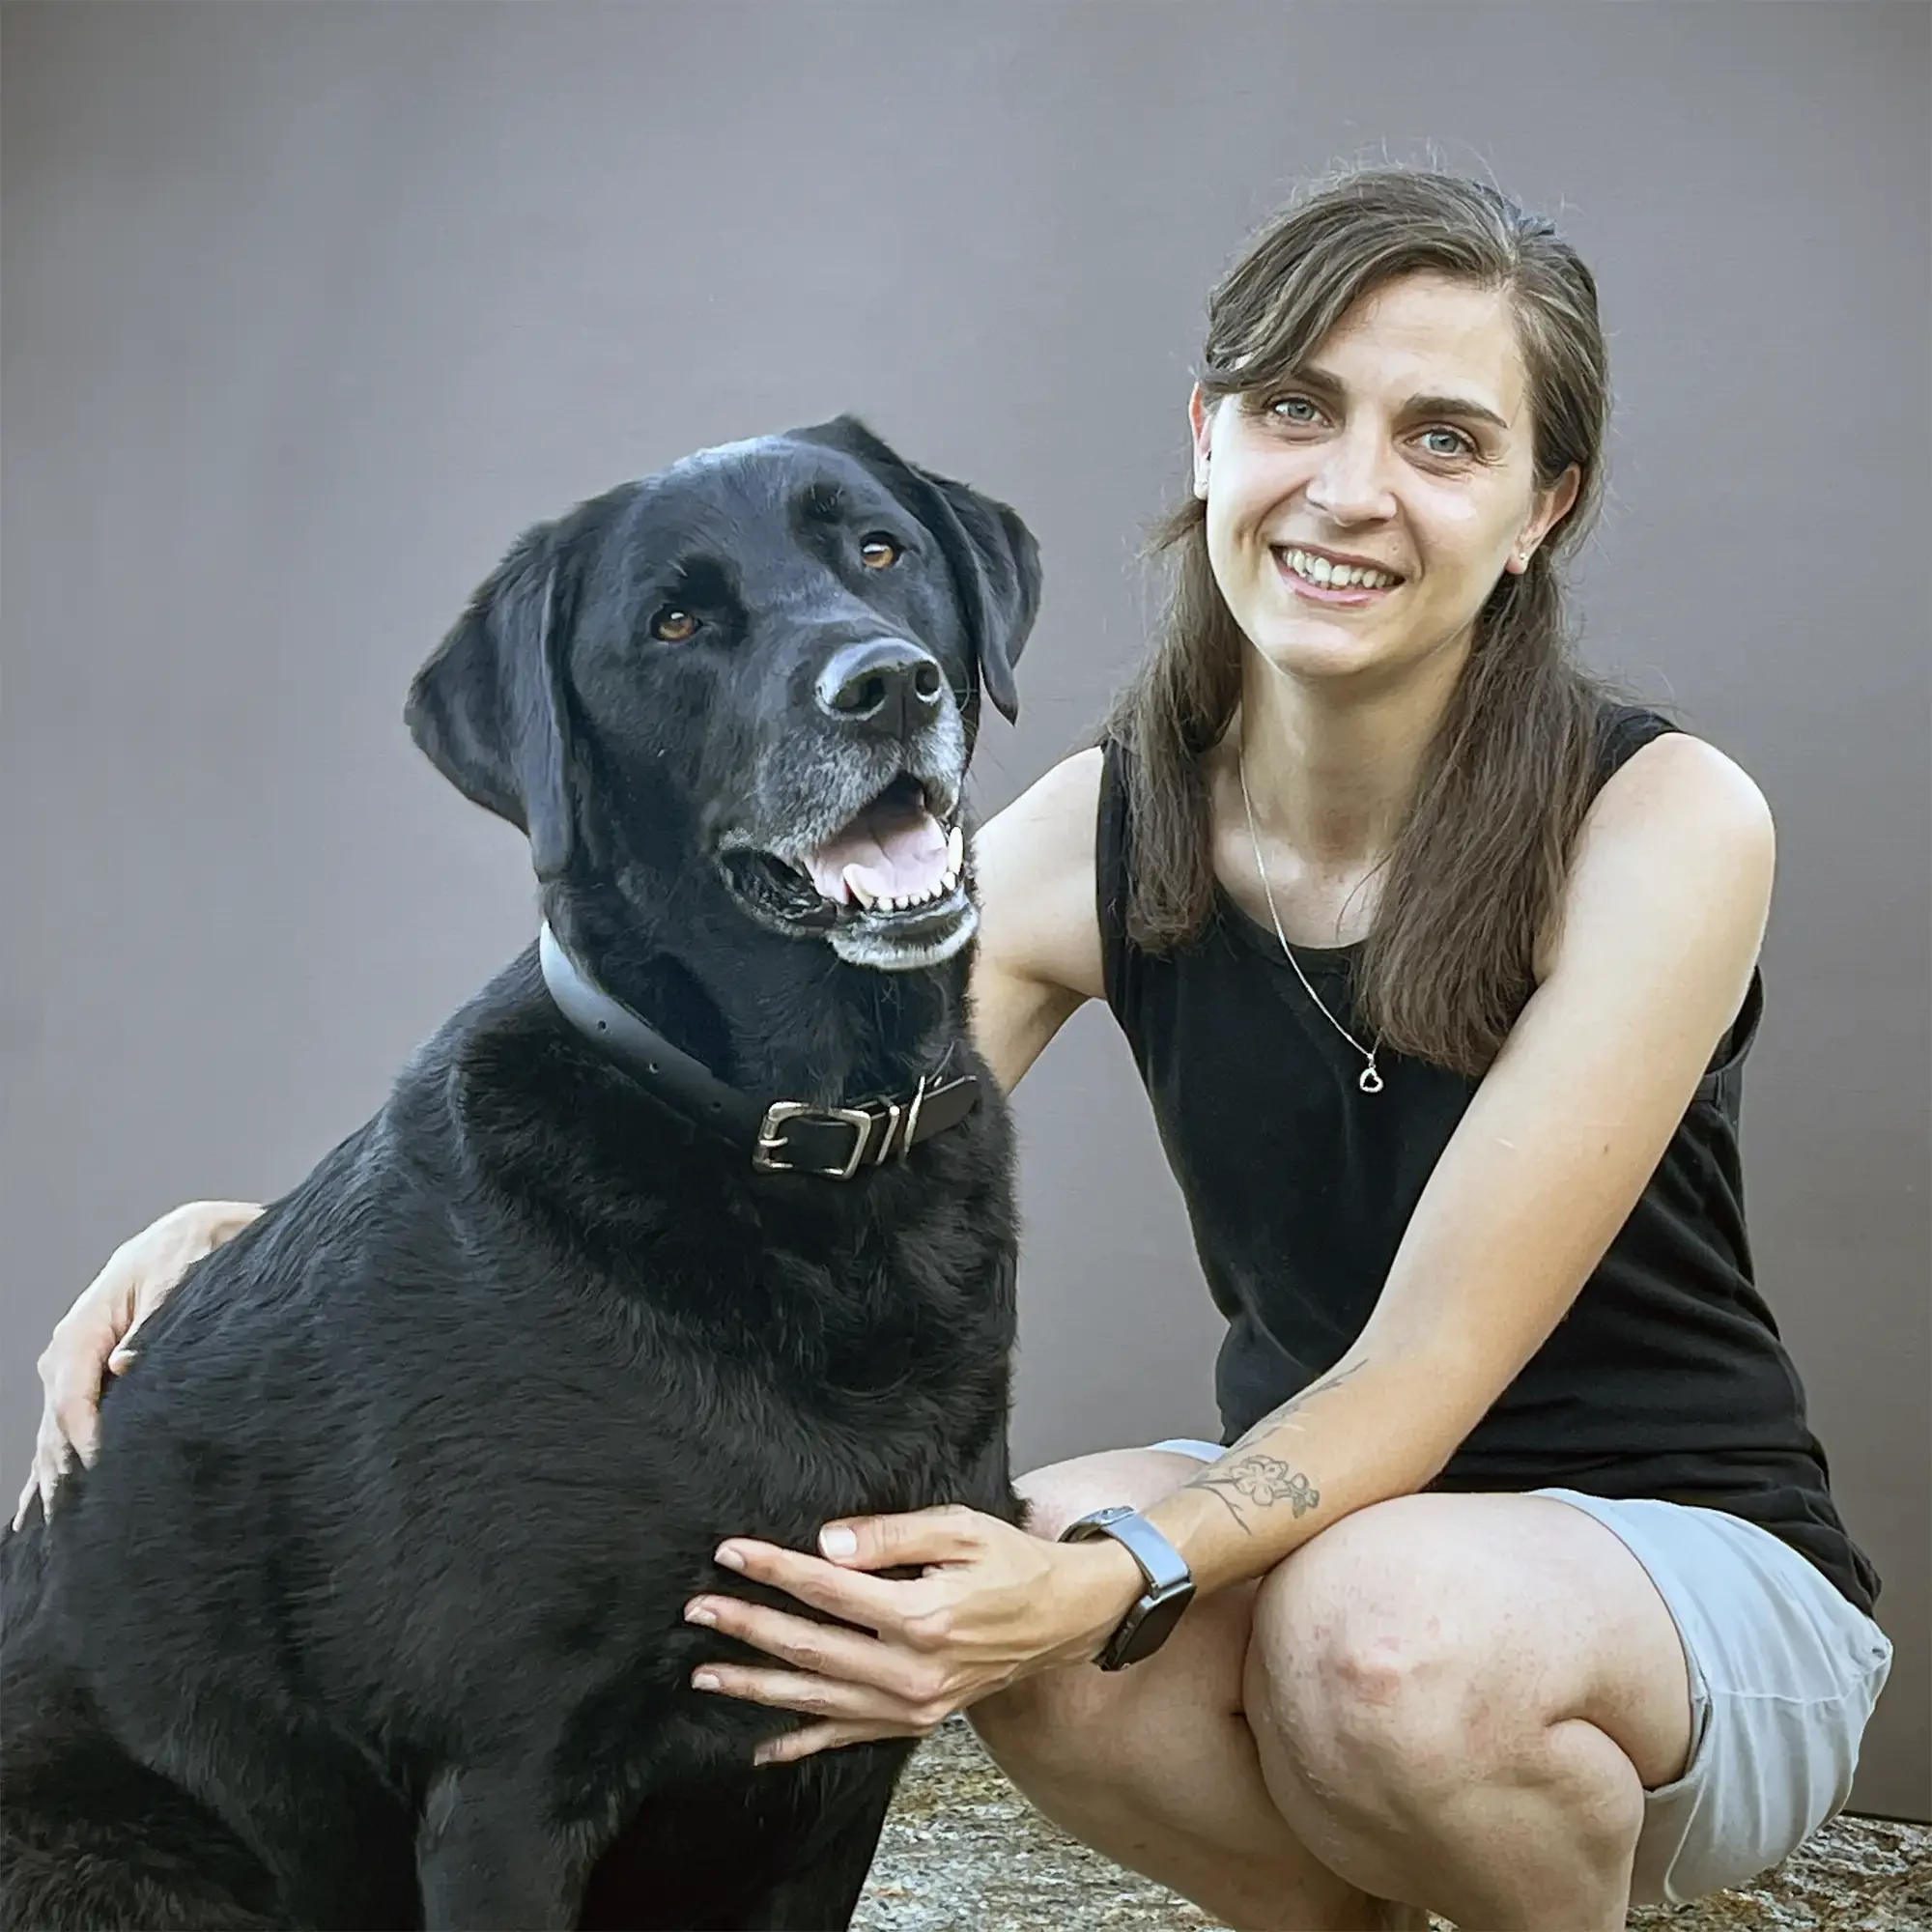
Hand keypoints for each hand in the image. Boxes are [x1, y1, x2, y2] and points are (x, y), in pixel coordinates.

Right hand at [12, 1199, 263, 1529]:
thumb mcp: (179, 1276)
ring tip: (56, 1536)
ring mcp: (75, 1371)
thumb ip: (154, 1322)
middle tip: (79, 1528)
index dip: (84, 1435)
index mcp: (83, 1328)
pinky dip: (53, 1471)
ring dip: (55, 1483)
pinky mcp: (90, 1384)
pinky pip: (65, 1433)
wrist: (192, 1237)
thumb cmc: (190, 1252)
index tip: (102, 1471)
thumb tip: (124, 1365)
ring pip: (54, 1437)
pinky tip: (38, 1515)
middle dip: (64, 1475)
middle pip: (56, 1424)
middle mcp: (69, 1353)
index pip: (71, 1393)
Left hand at [682, 1504, 1144, 1764]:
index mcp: (921, 1616)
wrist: (1065, 1615)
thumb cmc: (1013, 1561)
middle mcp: (912, 1670)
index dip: (773, 1569)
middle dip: (747, 1627)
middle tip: (697, 1612)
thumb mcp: (960, 1527)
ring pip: (818, 1698)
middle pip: (809, 1647)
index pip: (826, 1589)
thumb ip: (890, 1535)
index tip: (729, 1553)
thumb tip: (825, 1544)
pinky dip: (804, 1741)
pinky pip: (849, 1735)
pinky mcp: (917, 1721)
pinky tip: (764, 1744)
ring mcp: (913, 1704)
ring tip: (705, 1675)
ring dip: (757, 1687)